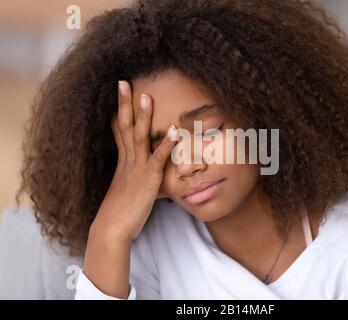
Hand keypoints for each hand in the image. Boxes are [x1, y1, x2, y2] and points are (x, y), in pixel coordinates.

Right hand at [91, 80, 177, 242]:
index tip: (119, 93)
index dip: (119, 111)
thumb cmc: (121, 212)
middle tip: (124, 82)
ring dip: (142, 116)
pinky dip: (166, 144)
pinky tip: (175, 131)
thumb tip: (150, 179)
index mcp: (123, 162)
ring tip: (146, 96)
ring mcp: (137, 168)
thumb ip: (140, 179)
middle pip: (124, 126)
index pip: (119, 130)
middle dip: (124, 104)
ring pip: (138, 137)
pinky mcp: (148, 179)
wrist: (112, 228)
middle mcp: (128, 161)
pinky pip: (158, 158)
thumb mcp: (130, 190)